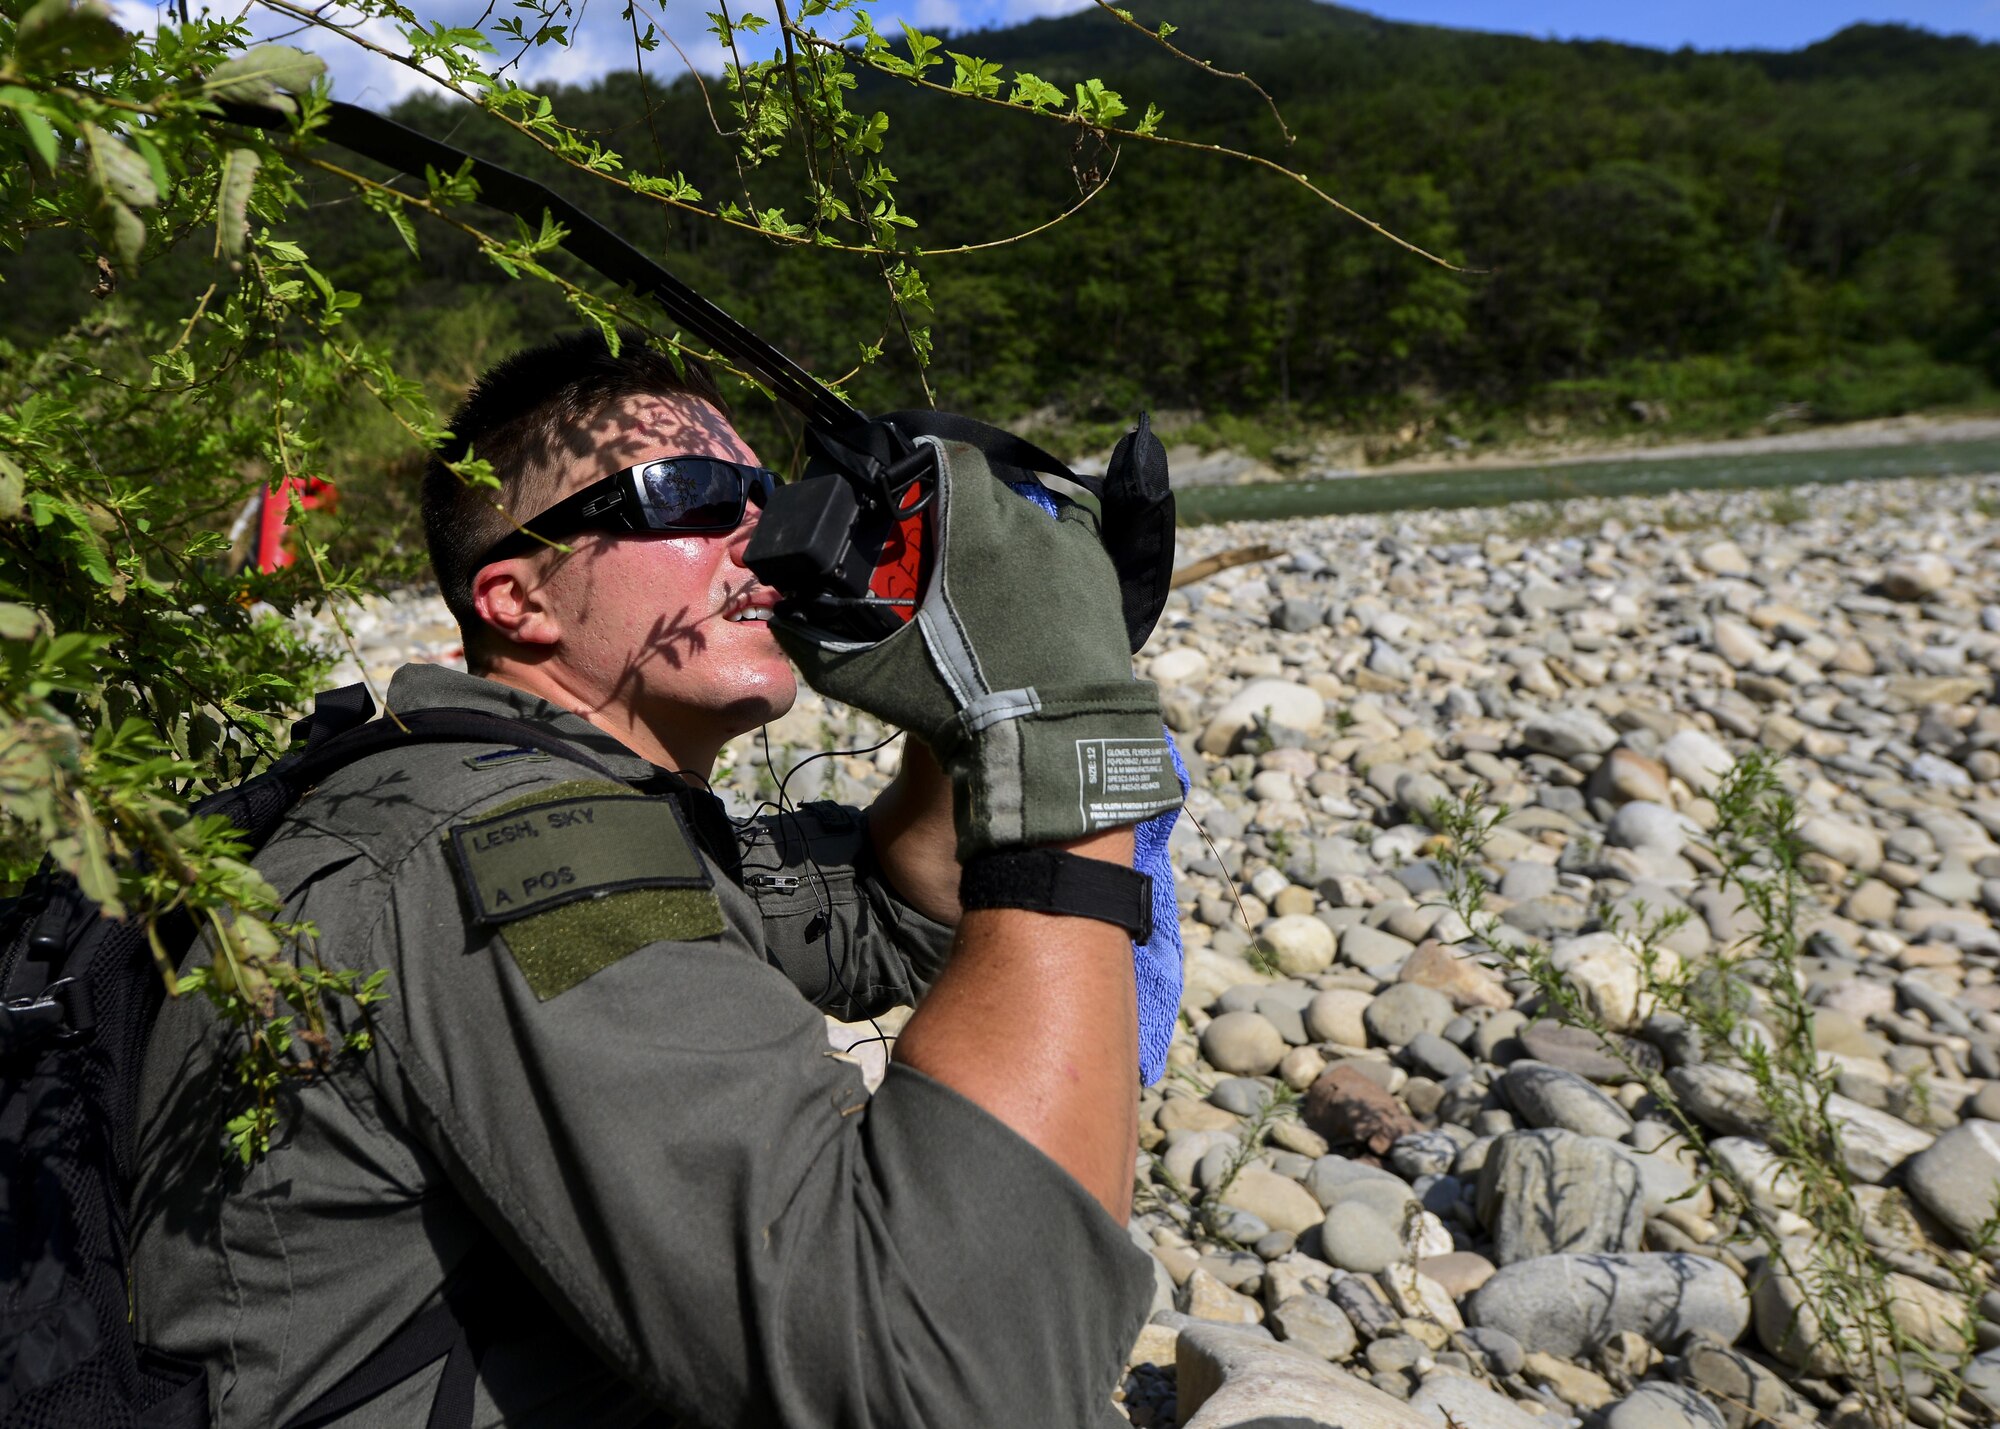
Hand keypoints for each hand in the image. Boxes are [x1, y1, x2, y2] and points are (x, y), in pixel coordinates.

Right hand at [774, 437, 1180, 858]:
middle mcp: (1027, 524)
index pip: (952, 458)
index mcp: (973, 531)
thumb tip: (782, 623)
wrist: (1054, 747)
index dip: (928, 462)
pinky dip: (1049, 553)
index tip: (912, 483)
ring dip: (1005, 536)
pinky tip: (1034, 586)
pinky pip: (1072, 542)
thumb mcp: (879, 679)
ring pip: (1030, 518)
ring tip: (987, 582)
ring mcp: (1071, 549)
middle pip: (989, 492)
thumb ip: (821, 646)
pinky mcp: (1102, 577)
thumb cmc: (962, 707)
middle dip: (963, 511)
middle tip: (940, 551)